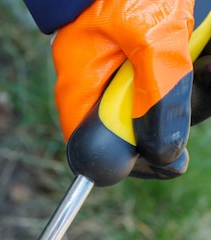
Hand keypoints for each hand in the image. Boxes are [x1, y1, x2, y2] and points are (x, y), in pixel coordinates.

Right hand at [52, 0, 210, 179]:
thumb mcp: (151, 35)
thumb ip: (158, 96)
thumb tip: (165, 155)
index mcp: (82, 84)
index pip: (94, 150)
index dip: (132, 163)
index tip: (170, 160)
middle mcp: (101, 86)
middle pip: (137, 134)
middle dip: (176, 115)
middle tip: (200, 79)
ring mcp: (126, 74)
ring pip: (163, 110)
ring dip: (196, 90)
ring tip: (206, 54)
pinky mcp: (148, 62)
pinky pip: (174, 85)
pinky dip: (199, 75)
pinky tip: (205, 47)